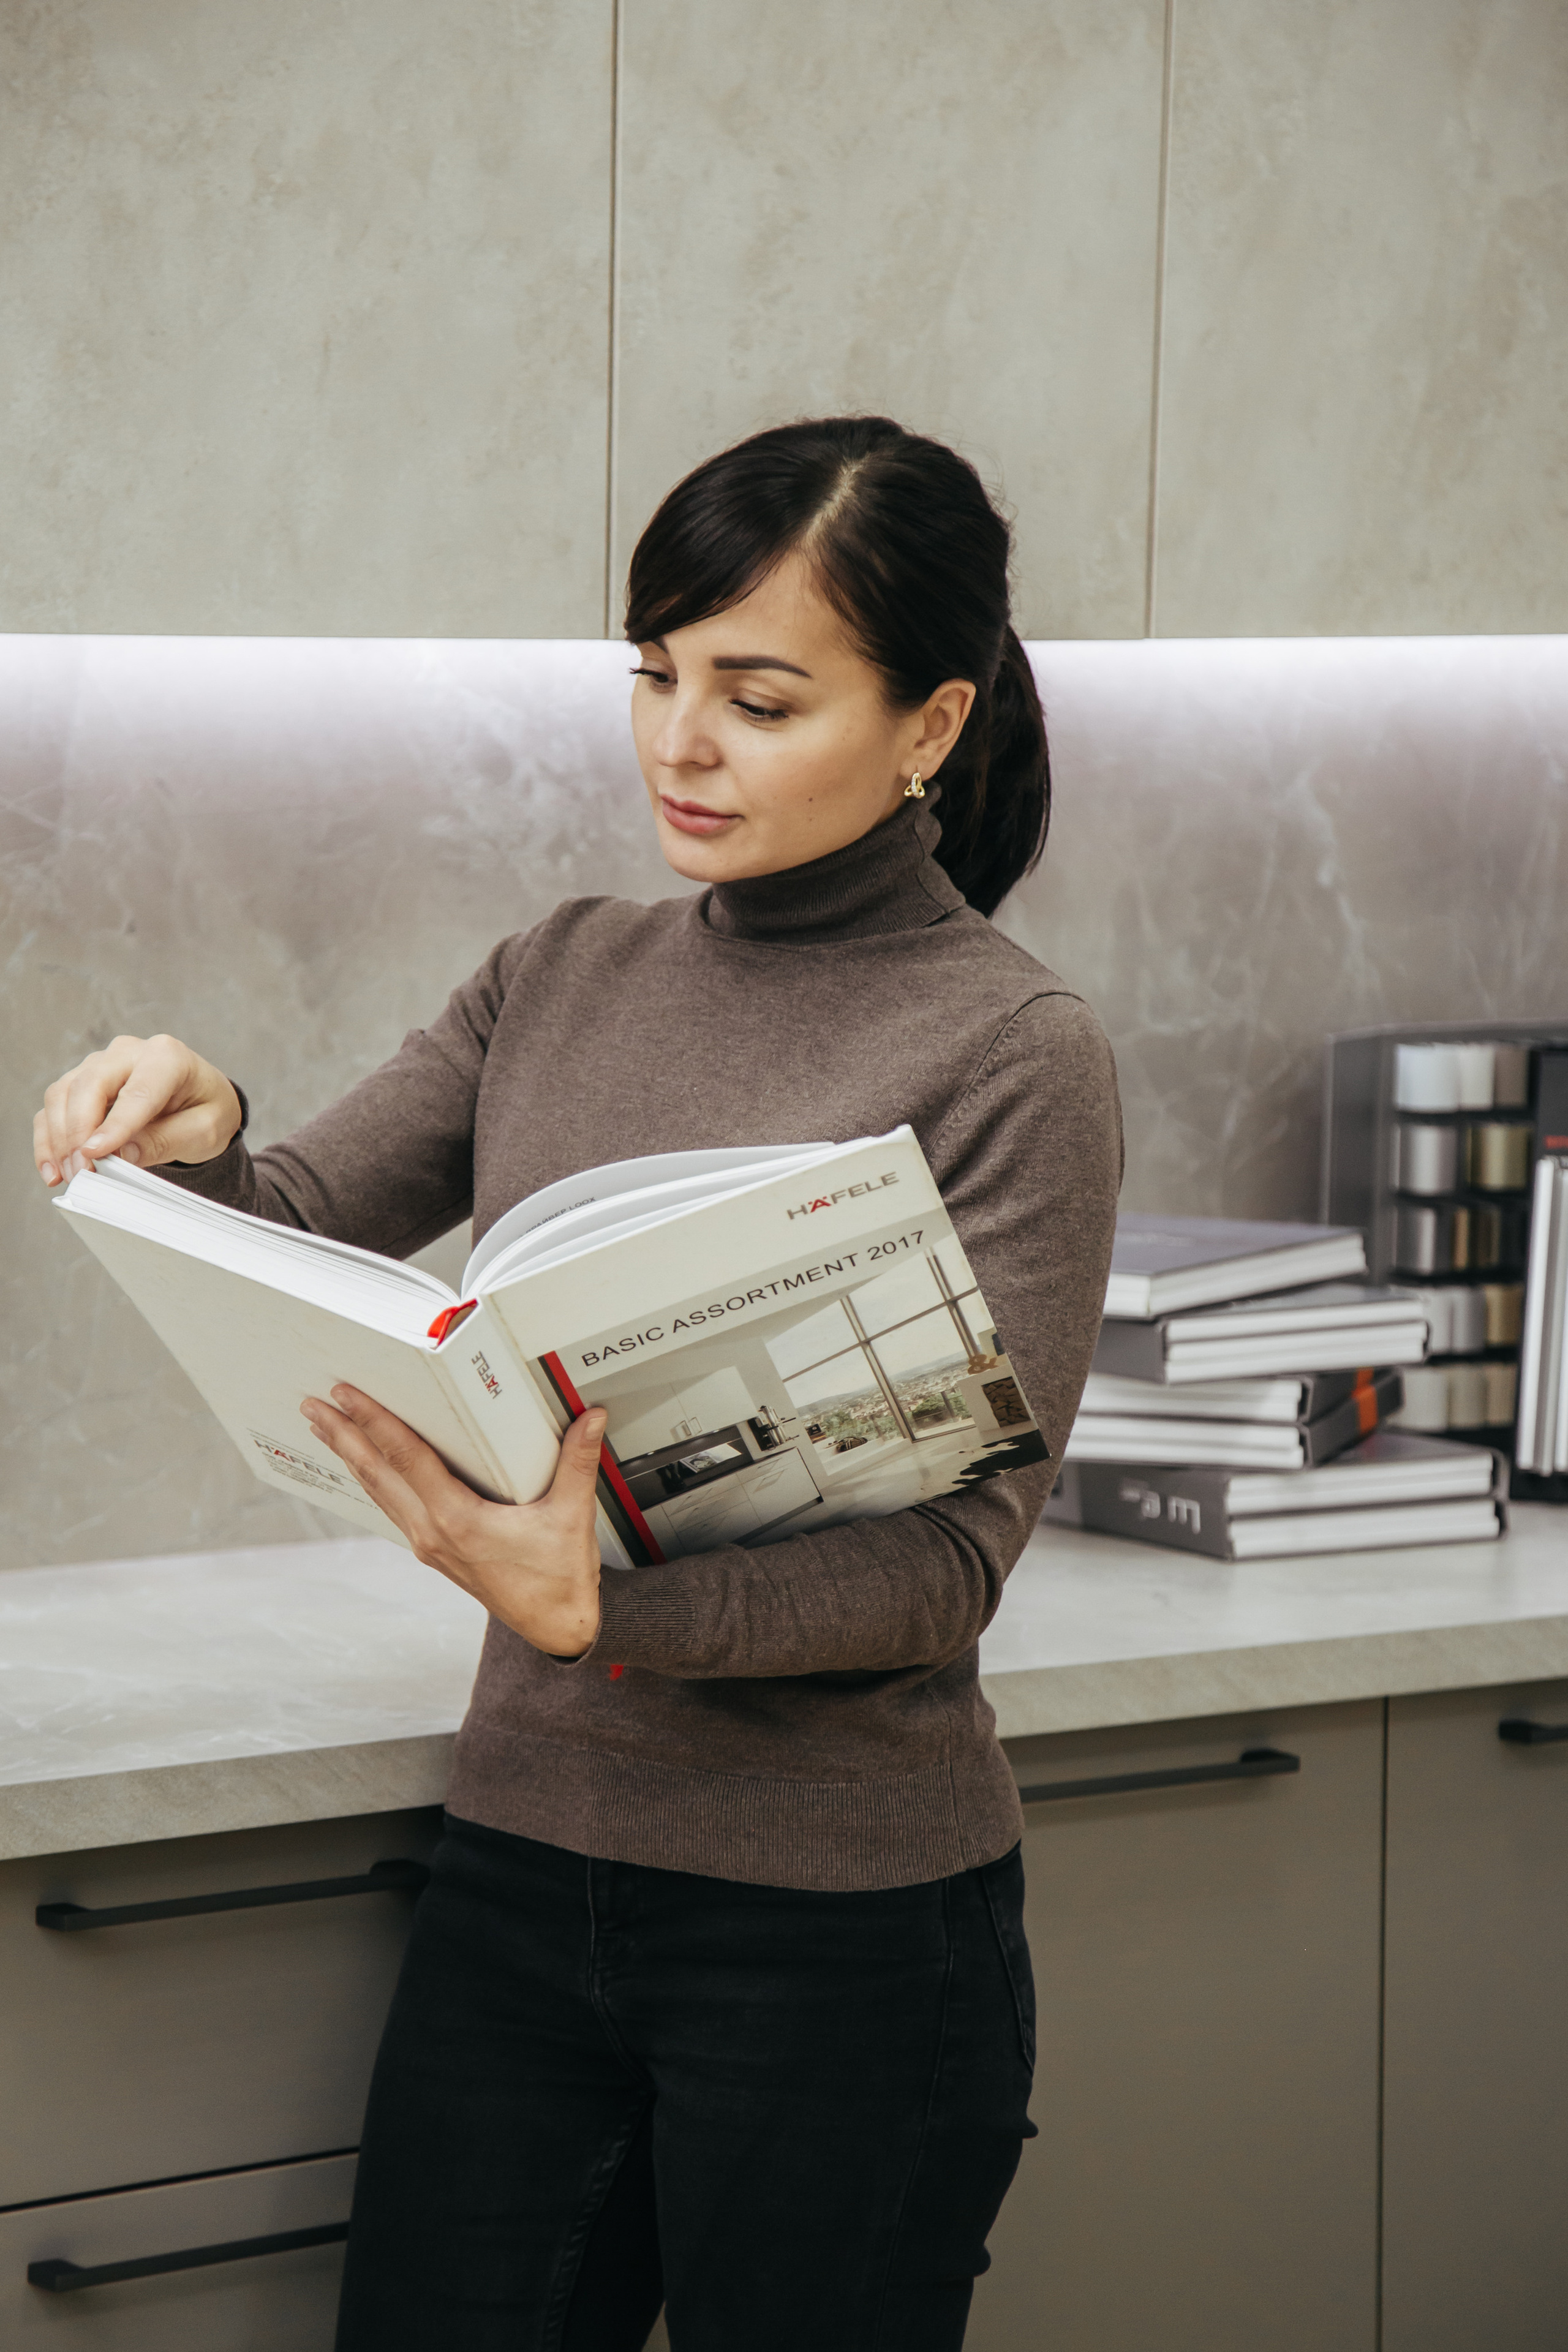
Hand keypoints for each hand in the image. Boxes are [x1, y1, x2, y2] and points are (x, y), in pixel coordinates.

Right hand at [35, 1033, 242, 1185]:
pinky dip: (48, 1139)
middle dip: (78, 1132)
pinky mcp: (81, 1082)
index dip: (114, 1124)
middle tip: (81, 1173)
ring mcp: (100, 1064)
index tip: (95, 1155)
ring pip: (63, 1093)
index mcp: (168, 1057)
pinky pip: (54, 1107)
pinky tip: (53, 1170)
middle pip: (89, 1085)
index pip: (137, 1091)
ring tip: (69, 1177)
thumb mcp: (203, 1131)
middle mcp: (128, 1052)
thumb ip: (164, 1141)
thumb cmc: (207, 1110)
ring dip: (59, 1138)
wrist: (202, 1100)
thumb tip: (120, 1155)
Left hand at [301, 1384, 605, 1657]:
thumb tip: (590, 1417)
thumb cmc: (559, 1579)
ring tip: (325, 1428)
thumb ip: (578, 1461)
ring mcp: (430, 1544)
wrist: (556, 1627)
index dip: (373, 1422)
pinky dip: (373, 1481)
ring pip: (380, 1491)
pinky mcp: (435, 1551)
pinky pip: (393, 1507)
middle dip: (343, 1435)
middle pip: (377, 1474)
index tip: (346, 1396)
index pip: (406, 1458)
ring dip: (350, 1456)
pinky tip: (365, 1469)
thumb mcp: (571, 1516)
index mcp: (459, 1520)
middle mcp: (434, 1532)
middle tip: (313, 1404)